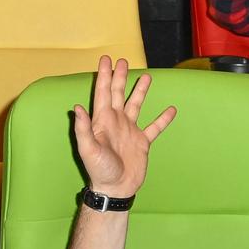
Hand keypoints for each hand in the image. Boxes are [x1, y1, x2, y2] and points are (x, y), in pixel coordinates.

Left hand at [71, 59, 175, 199]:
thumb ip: (83, 128)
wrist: (116, 188)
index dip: (104, 76)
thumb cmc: (100, 170)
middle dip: (120, 77)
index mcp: (102, 121)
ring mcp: (129, 130)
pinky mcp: (142, 142)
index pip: (103, 93)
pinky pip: (155, 127)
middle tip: (122, 61)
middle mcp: (116, 122)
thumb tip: (77, 107)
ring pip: (136, 105)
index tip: (106, 60)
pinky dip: (163, 119)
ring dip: (140, 91)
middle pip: (118, 94)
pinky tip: (171, 110)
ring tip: (146, 76)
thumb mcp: (88, 149)